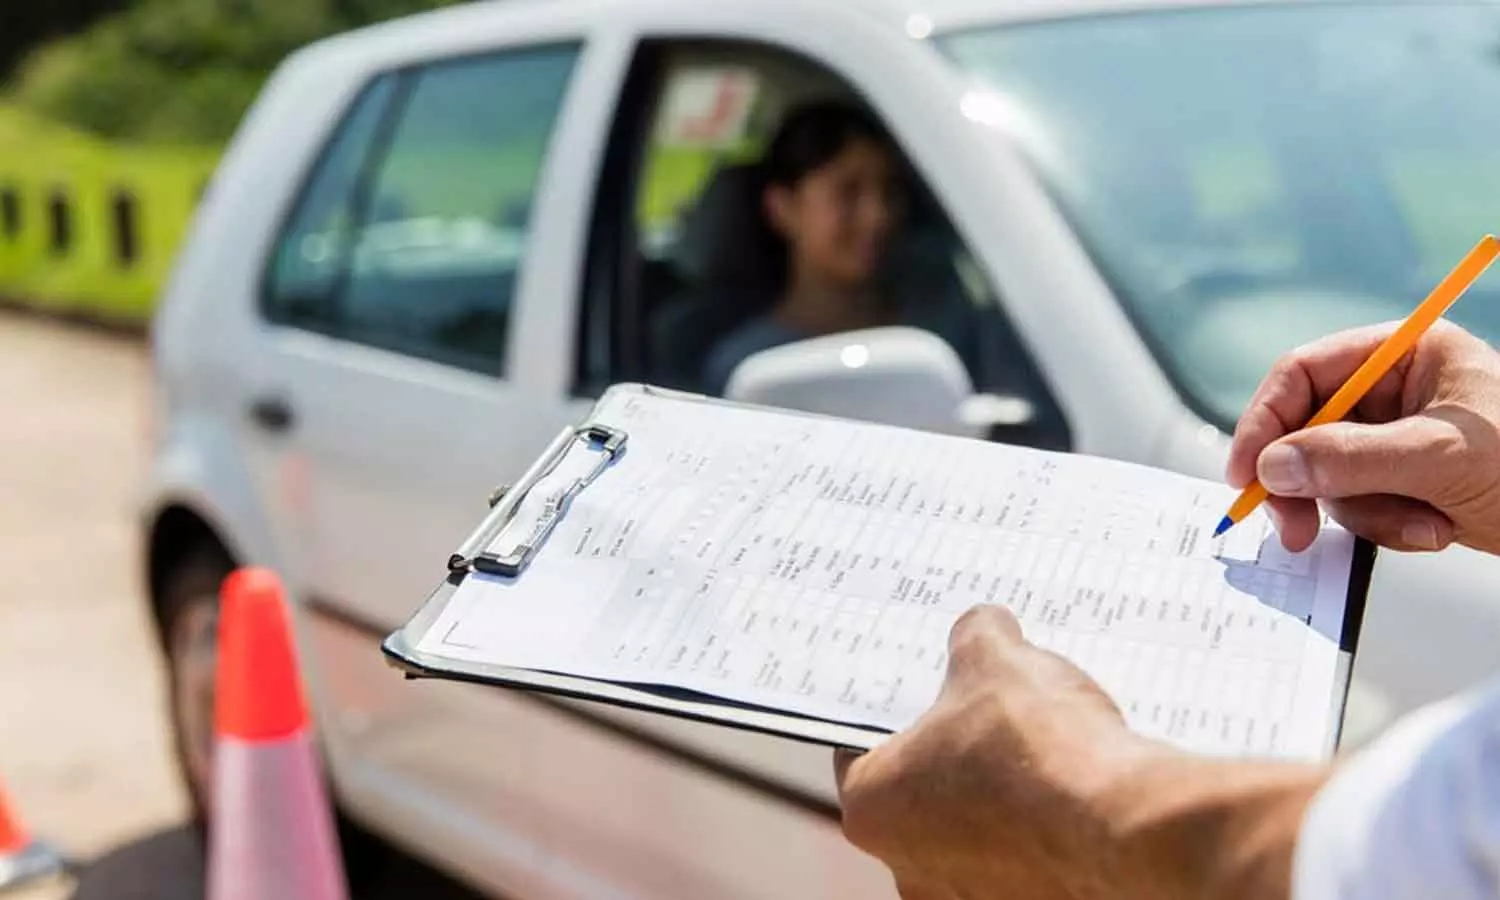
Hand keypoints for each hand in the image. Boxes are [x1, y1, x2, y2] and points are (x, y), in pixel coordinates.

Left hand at [835, 606, 1323, 899]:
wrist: (1127, 827)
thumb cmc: (1040, 748)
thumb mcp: (995, 658)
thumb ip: (976, 637)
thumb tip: (984, 628)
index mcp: (870, 807)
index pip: (860, 746)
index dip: (897, 708)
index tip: (926, 688)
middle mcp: (907, 868)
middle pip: (921, 792)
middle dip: (956, 751)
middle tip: (993, 711)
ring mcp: (968, 898)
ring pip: (976, 830)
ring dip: (1002, 795)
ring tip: (1045, 750)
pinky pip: (1026, 859)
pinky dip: (1045, 830)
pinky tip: (1076, 790)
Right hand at [1227, 321, 1499, 553]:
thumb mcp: (1440, 458)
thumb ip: (1350, 458)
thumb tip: (1272, 467)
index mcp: (1406, 353)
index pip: (1304, 374)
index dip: (1265, 421)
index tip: (1247, 474)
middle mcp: (1397, 389)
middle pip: (1307, 429)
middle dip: (1309, 483)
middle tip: (1292, 530)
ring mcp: (1400, 437)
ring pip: (1330, 476)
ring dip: (1366, 512)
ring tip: (1423, 524)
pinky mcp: (1407, 480)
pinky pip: (1360, 505)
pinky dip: (1389, 526)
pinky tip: (1438, 529)